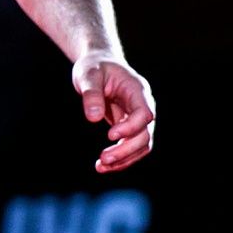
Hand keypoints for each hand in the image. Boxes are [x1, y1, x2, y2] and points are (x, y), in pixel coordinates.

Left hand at [73, 53, 155, 173]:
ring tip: (101, 167)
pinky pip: (131, 147)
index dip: (130, 127)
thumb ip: (91, 93)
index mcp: (138, 90)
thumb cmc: (94, 66)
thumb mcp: (87, 74)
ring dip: (124, 159)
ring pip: (141, 146)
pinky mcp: (130, 127)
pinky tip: (102, 166)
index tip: (110, 135)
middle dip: (126, 150)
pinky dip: (120, 158)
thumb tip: (93, 118)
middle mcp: (143, 105)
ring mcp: (138, 118)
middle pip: (145, 135)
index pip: (144, 114)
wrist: (98, 65)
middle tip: (103, 159)